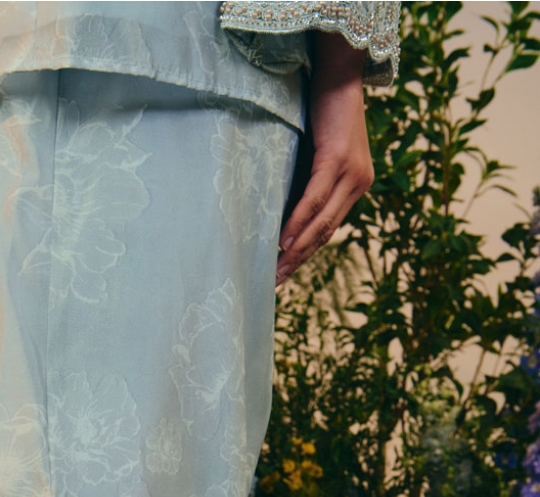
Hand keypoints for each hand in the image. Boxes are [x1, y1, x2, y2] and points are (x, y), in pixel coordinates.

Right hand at [275, 32, 374, 287]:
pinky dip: (299, 222)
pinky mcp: (338, 159)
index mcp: (358, 185)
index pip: (331, 228)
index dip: (308, 253)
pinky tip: (284, 241)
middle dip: (300, 260)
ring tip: (278, 270)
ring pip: (322, 221)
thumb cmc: (325, 110)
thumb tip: (286, 210)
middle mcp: (360, 182)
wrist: (339, 72)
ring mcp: (352, 172)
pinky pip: (315, 199)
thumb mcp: (320, 152)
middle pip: (327, 232)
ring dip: (298, 249)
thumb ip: (312, 180)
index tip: (286, 272)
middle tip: (277, 283)